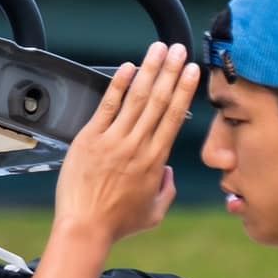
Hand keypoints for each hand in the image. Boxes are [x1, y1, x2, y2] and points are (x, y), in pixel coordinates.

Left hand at [54, 43, 199, 247]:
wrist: (84, 229)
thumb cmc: (116, 224)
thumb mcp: (154, 213)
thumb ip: (167, 190)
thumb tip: (169, 172)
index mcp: (155, 161)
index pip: (174, 117)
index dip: (185, 91)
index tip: (192, 72)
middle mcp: (137, 146)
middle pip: (159, 101)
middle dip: (172, 72)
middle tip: (180, 50)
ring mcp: (113, 140)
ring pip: (137, 98)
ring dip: (150, 70)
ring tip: (160, 49)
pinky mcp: (90, 139)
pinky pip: (107, 106)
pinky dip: (119, 84)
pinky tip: (128, 67)